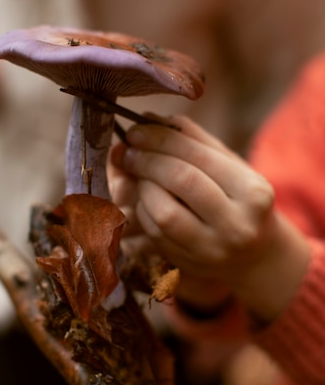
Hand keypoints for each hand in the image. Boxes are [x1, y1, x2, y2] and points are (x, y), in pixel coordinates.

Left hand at [110, 115, 309, 323]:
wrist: (253, 255)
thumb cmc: (237, 199)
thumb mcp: (228, 166)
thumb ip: (193, 140)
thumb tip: (150, 119)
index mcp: (252, 191)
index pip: (197, 157)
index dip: (160, 140)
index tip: (136, 131)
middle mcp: (237, 224)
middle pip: (181, 181)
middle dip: (147, 161)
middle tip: (130, 152)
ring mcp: (213, 250)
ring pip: (163, 213)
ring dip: (143, 189)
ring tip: (140, 177)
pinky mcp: (191, 265)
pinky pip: (155, 234)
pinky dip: (143, 211)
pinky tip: (145, 199)